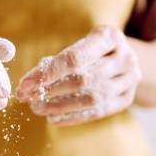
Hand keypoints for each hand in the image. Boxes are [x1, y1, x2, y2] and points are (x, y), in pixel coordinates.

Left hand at [15, 25, 140, 124]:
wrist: (125, 57)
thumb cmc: (94, 49)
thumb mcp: (81, 43)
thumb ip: (59, 60)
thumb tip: (32, 82)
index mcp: (110, 37)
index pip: (75, 58)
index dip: (48, 72)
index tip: (26, 83)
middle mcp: (125, 57)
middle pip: (83, 80)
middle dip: (51, 90)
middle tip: (28, 98)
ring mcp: (130, 80)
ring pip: (92, 98)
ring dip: (60, 106)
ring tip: (38, 108)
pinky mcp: (127, 98)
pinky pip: (98, 112)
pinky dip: (74, 117)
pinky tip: (54, 118)